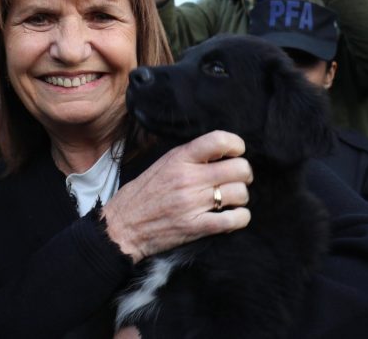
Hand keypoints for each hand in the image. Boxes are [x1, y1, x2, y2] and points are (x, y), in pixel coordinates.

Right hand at [102, 131, 251, 263]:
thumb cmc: (143, 194)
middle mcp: (188, 178)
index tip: (236, 153)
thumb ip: (190, 157)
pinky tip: (233, 217)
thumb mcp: (162, 164)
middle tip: (236, 180)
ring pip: (241, 194)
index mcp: (179, 158)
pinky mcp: (196, 226)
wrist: (123, 225)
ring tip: (230, 200)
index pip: (220, 140)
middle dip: (244, 175)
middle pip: (240, 168)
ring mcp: (193, 203)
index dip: (237, 146)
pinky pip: (235, 220)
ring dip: (241, 198)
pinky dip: (241, 218)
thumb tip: (222, 152)